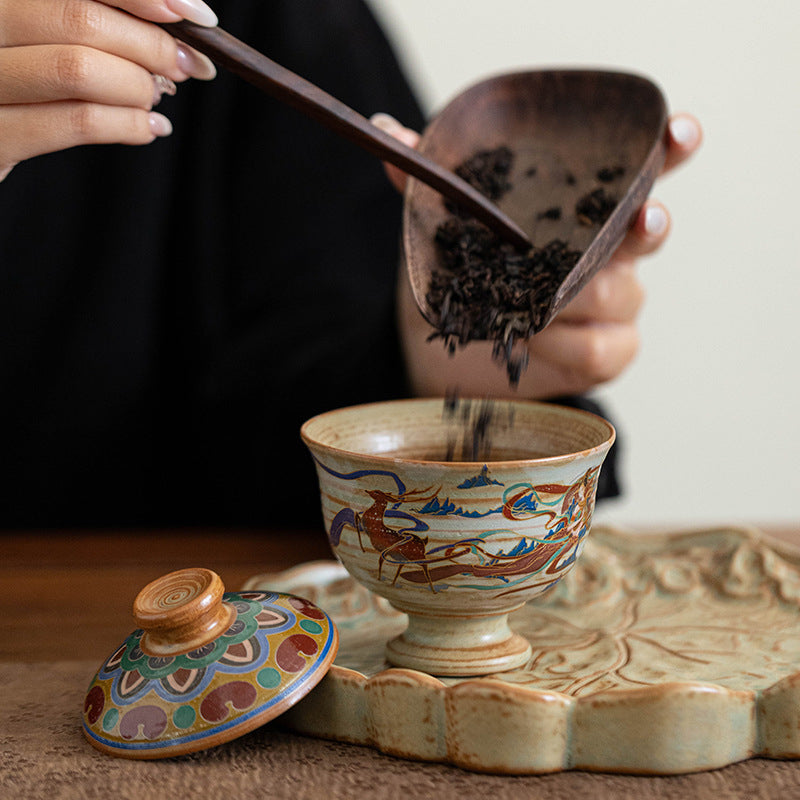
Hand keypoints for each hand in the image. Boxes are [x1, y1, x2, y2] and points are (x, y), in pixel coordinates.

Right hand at [0, 0, 218, 182]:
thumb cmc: (22, 82)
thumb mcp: (48, 34)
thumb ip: (95, 19)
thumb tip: (178, 17)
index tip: (196, 16)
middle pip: (81, 19)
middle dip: (152, 45)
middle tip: (185, 66)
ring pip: (79, 70)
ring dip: (138, 87)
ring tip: (156, 97)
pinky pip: (78, 122)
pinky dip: (128, 125)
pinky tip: (149, 128)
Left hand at [372, 111, 702, 397]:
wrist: (446, 350)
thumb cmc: (461, 277)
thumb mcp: (443, 229)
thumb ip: (428, 185)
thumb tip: (390, 134)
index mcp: (583, 209)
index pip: (641, 170)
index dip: (668, 150)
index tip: (678, 134)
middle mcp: (610, 253)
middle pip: (647, 232)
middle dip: (646, 225)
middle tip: (637, 220)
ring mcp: (615, 304)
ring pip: (619, 296)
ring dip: (572, 300)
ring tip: (525, 306)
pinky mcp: (608, 352)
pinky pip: (604, 348)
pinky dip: (565, 346)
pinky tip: (534, 340)